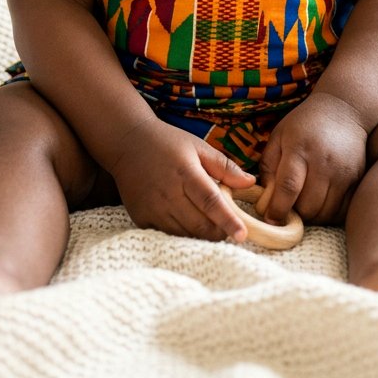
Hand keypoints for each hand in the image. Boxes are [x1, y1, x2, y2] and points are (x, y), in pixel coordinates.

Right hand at [108, 118, 255, 241]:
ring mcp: (153, 208)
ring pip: (185, 234)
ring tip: (207, 222)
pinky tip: (185, 220)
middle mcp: (168, 193)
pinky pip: (167, 234)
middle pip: (200, 225)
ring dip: (201, 234)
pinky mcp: (141, 217)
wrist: (127, 142)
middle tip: (227, 227)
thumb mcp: (198, 146)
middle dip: (218, 231)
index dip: (228, 220)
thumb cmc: (167, 142)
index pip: (211, 202)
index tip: (243, 234)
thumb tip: (251, 183)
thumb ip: (224, 166)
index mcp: (186, 172)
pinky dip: (181, 232)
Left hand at [258, 92, 367, 225]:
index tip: (270, 219)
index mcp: (299, 149)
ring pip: (326, 213)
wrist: (342, 110)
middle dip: (295, 214)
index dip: (277, 208)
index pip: (288, 187)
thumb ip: (268, 167)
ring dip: (312, 217)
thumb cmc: (303, 125)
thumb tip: (265, 200)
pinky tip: (320, 203)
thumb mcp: (278, 137)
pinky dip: (329, 214)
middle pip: (308, 206)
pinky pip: (342, 210)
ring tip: (303, 205)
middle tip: (288, 208)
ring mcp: (343, 172)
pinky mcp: (357, 179)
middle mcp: (323, 162)